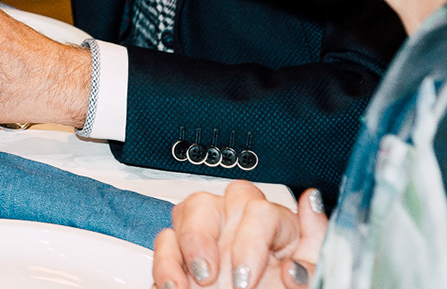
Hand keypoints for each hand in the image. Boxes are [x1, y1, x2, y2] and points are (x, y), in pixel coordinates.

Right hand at [154, 183, 322, 287]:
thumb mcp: (304, 287)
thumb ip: (311, 258)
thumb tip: (312, 206)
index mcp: (287, 235)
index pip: (265, 211)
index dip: (251, 241)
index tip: (246, 279)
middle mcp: (250, 228)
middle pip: (228, 199)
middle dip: (219, 236)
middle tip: (214, 276)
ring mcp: (215, 237)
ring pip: (194, 207)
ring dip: (191, 243)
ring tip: (199, 280)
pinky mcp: (181, 253)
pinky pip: (166, 238)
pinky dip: (167, 264)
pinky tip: (178, 287)